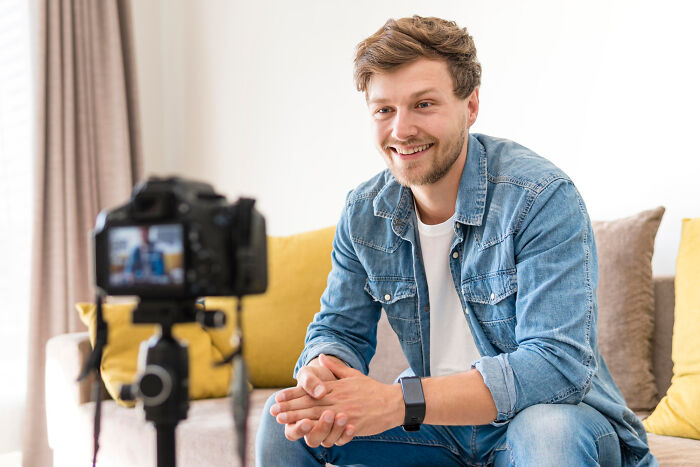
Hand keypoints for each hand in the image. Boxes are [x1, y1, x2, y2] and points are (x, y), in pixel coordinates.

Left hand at [272, 354, 403, 438]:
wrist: (392, 402)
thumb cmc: (372, 389)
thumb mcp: (353, 374)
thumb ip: (335, 368)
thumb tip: (322, 357)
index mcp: (336, 387)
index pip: (310, 391)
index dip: (292, 394)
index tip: (277, 398)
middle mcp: (337, 399)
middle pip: (309, 404)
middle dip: (290, 408)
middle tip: (273, 411)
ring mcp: (344, 411)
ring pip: (316, 416)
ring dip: (298, 418)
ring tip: (282, 420)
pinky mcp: (351, 423)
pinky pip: (331, 429)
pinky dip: (317, 430)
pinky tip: (305, 433)